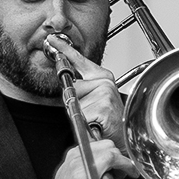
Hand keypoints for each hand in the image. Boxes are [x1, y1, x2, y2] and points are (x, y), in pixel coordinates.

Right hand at [32, 139, 146, 178]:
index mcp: (73, 157)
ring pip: (111, 159)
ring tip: (132, 175)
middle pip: (109, 149)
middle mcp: (76, 163)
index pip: (102, 144)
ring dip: (127, 167)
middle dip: (123, 158)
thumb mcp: (70, 176)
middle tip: (128, 170)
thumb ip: (86, 166)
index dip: (116, 153)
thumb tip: (109, 162)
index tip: (122, 161)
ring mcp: (82, 176)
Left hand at [46, 34, 126, 151]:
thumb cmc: (109, 121)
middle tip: (90, 112)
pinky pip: (81, 115)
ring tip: (95, 120)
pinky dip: (86, 123)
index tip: (53, 40)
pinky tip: (98, 124)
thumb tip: (67, 84)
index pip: (79, 60)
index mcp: (103, 78)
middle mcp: (105, 83)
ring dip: (81, 115)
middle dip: (75, 101)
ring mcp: (105, 95)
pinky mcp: (103, 108)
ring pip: (75, 103)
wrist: (124, 138)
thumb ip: (82, 88)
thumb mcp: (95, 99)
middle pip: (72, 87)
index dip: (64, 49)